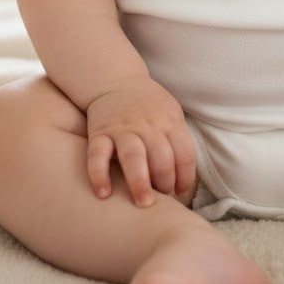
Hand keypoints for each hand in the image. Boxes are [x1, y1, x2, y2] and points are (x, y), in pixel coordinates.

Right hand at [84, 76, 195, 207]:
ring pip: (133, 156)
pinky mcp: (99, 133)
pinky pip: (97, 155)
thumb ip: (178, 142)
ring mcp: (122, 129)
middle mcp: (147, 125)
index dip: (185, 177)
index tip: (180, 192)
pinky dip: (99, 174)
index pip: (184, 153)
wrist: (116, 81)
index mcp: (169, 122)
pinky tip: (103, 193)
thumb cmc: (149, 106)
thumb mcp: (171, 114)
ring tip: (143, 203)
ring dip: (139, 181)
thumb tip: (184, 182)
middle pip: (161, 156)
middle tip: (161, 199)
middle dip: (165, 182)